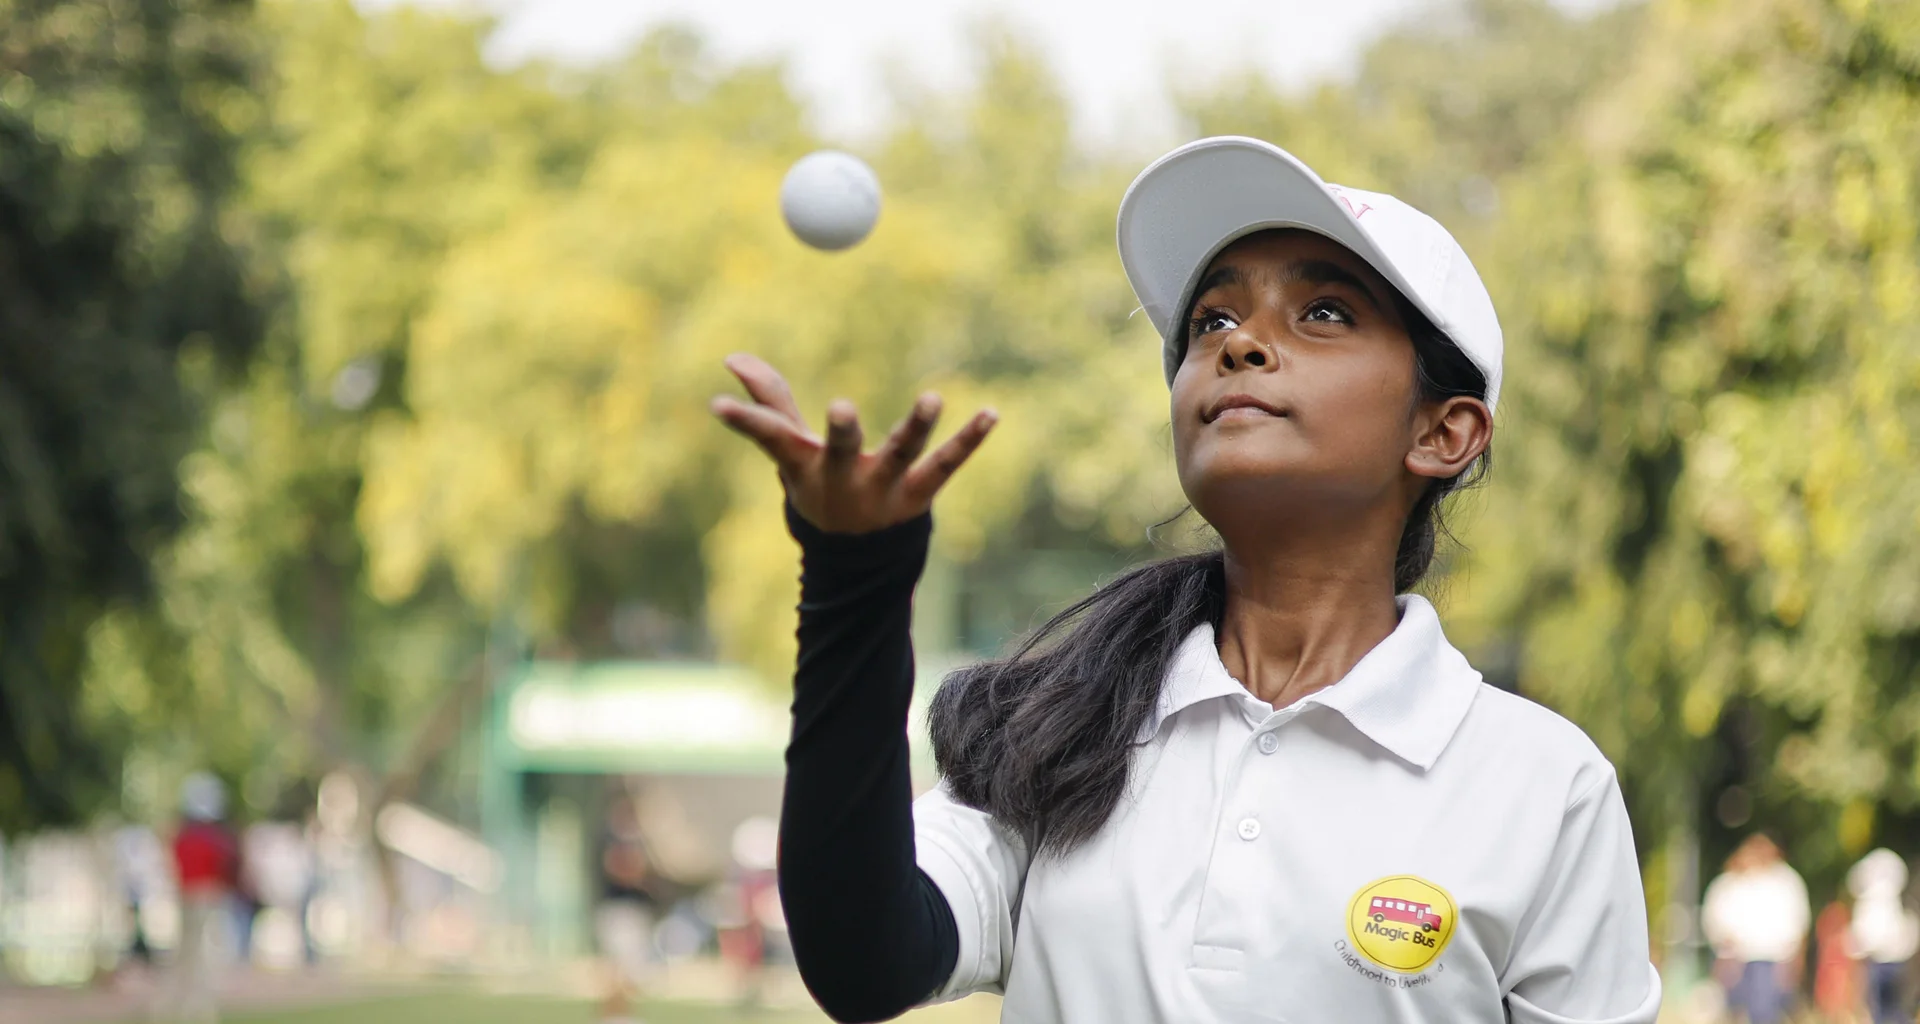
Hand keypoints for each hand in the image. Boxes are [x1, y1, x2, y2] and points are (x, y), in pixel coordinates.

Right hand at [710, 353, 997, 533]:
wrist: (855, 560)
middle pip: (840, 453)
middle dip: (841, 432)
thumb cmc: (818, 487)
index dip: (744, 421)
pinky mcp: (918, 496)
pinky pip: (946, 465)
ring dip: (915, 428)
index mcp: (804, 465)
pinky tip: (991, 413)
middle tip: (841, 408)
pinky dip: (969, 440)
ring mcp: (882, 490)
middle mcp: (842, 479)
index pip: (770, 439)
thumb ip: (768, 402)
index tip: (717, 405)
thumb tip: (731, 357)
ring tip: (932, 398)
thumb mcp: (790, 450)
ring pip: (900, 456)